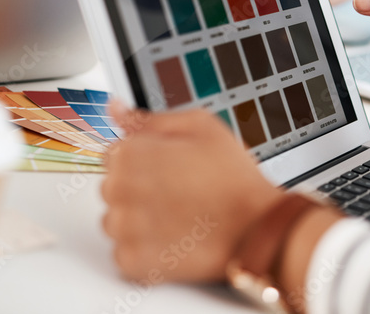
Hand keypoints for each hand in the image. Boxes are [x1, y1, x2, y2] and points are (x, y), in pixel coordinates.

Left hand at [101, 102, 285, 283]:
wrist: (255, 228)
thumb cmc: (233, 177)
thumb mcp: (200, 127)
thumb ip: (150, 119)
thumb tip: (116, 108)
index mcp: (130, 154)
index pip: (115, 154)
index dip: (146, 159)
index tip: (168, 167)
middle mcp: (118, 191)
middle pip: (114, 187)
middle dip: (140, 188)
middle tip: (180, 190)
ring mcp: (124, 229)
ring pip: (116, 220)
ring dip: (139, 219)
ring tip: (177, 216)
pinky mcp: (132, 261)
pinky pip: (124, 253)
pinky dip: (145, 249)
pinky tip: (173, 237)